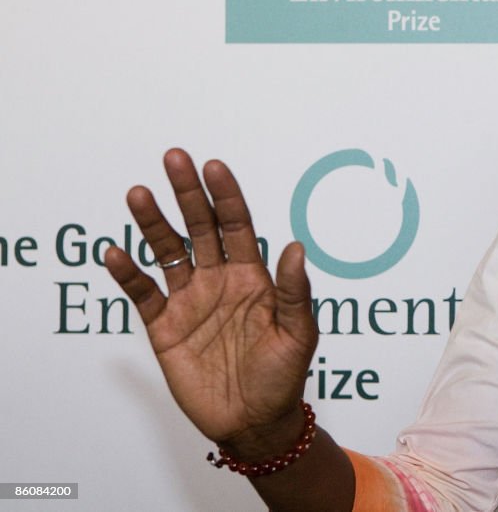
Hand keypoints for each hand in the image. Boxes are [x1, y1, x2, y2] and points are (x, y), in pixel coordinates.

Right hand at [105, 148, 317, 455]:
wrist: (254, 423)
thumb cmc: (283, 377)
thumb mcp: (298, 335)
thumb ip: (295, 292)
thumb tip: (297, 247)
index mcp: (253, 276)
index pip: (237, 225)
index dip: (226, 196)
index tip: (213, 166)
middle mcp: (219, 280)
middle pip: (200, 227)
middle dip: (188, 193)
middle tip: (174, 158)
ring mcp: (190, 301)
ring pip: (167, 252)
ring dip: (152, 223)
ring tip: (139, 193)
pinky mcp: (165, 327)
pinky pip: (143, 294)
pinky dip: (128, 274)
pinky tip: (116, 253)